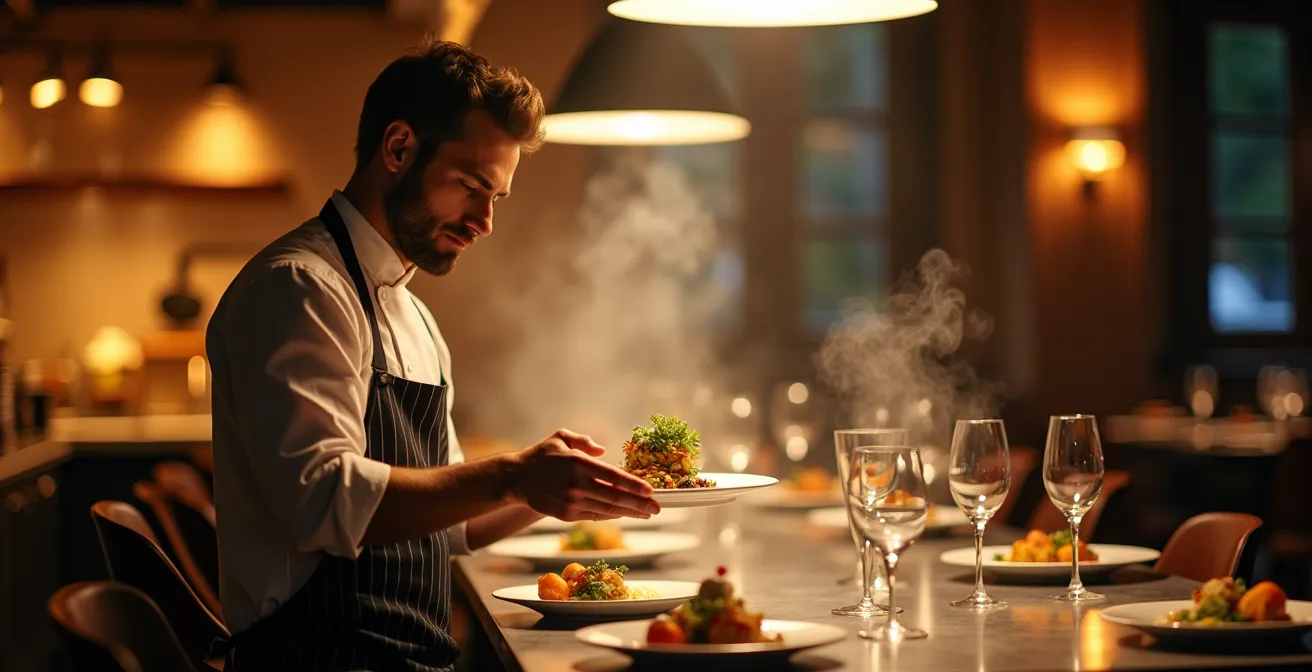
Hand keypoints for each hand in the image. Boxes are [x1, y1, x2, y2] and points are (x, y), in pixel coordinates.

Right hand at [507, 429, 658, 521]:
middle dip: (640, 504)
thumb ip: (583, 441)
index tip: (651, 491)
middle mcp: (576, 485)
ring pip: (607, 510)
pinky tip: (624, 514)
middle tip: (658, 508)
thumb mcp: (560, 437)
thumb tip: (601, 450)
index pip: (613, 476)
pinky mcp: (566, 515)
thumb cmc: (541, 455)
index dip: (634, 485)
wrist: (516, 479)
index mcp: (578, 463)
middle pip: (615, 497)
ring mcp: (571, 502)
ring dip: (630, 513)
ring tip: (646, 513)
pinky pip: (595, 516)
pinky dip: (612, 516)